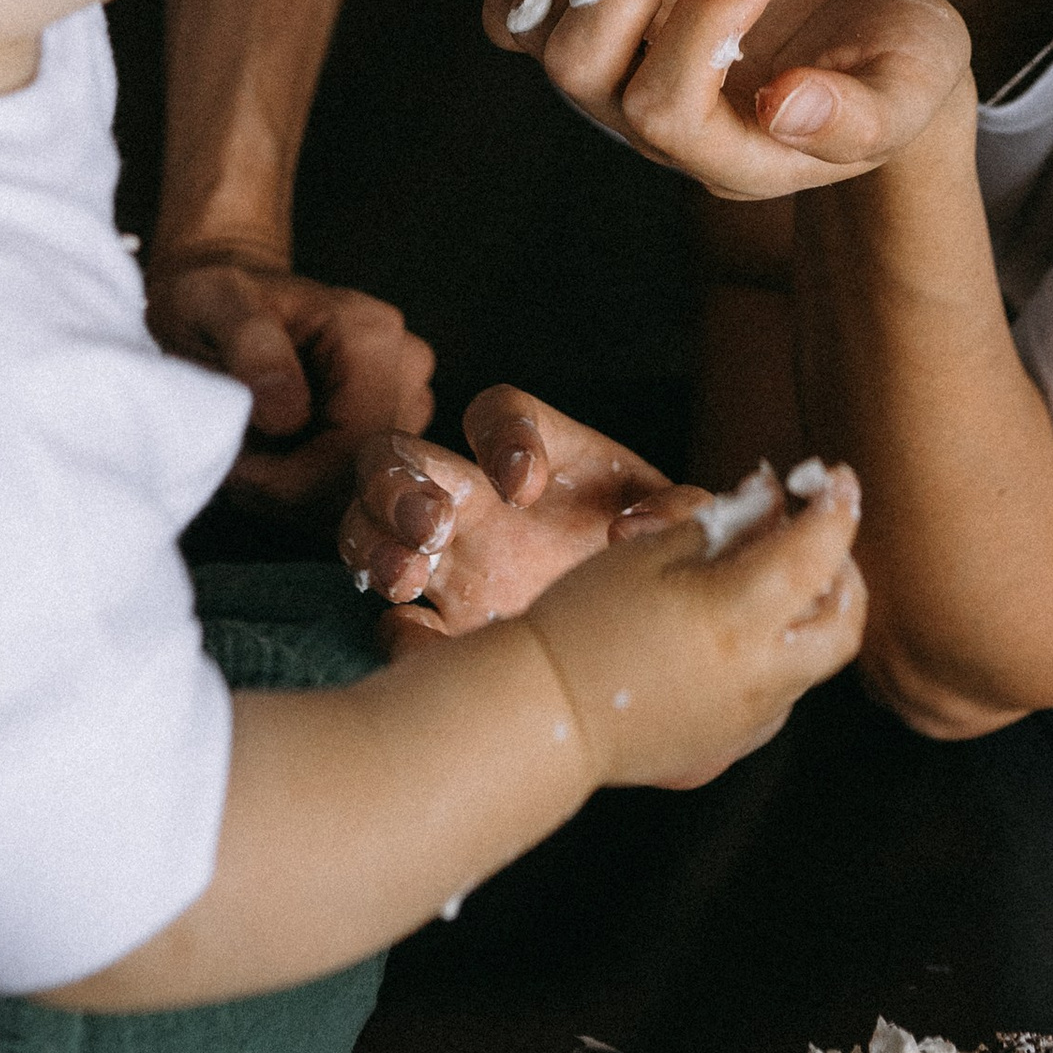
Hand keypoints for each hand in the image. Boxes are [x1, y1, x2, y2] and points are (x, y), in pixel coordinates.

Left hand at [146, 249, 434, 516]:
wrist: (226, 307)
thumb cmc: (216, 304)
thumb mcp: (212, 305)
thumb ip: (250, 348)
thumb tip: (289, 416)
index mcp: (372, 335)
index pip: (355, 448)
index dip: (293, 481)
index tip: (238, 472)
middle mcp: (406, 365)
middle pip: (364, 474)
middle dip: (294, 489)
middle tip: (239, 466)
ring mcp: (410, 397)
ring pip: (363, 488)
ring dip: (300, 493)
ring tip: (253, 456)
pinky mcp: (397, 424)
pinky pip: (360, 487)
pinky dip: (311, 492)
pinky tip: (275, 461)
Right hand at [339, 387, 706, 632]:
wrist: (650, 642)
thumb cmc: (658, 558)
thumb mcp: (683, 527)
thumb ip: (679, 513)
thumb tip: (632, 531)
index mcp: (538, 455)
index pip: (497, 410)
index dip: (502, 435)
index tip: (525, 485)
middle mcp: (478, 498)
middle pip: (402, 455)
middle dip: (402, 481)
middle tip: (434, 524)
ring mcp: (449, 560)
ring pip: (369, 521)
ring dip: (374, 539)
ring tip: (405, 578)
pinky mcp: (442, 624)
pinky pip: (390, 619)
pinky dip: (394, 630)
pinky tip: (419, 642)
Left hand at [485, 0, 972, 199]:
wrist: (874, 39)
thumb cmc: (898, 62)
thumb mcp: (911, 85)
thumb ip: (860, 113)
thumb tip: (785, 108)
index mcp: (734, 156)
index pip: (664, 108)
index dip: (701, 18)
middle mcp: (661, 130)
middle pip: (579, 68)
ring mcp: (623, 79)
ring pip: (541, 27)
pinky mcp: (609, 29)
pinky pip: (511, 12)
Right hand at [522, 460, 865, 788]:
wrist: (547, 714)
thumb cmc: (583, 620)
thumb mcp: (647, 550)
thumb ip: (719, 524)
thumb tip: (768, 500)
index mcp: (737, 614)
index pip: (817, 549)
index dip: (836, 504)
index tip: (837, 477)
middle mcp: (760, 670)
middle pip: (844, 617)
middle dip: (845, 565)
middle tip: (821, 531)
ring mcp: (751, 714)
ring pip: (821, 657)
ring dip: (818, 608)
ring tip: (785, 574)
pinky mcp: (734, 740)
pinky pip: (787, 691)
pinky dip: (788, 650)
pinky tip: (750, 628)